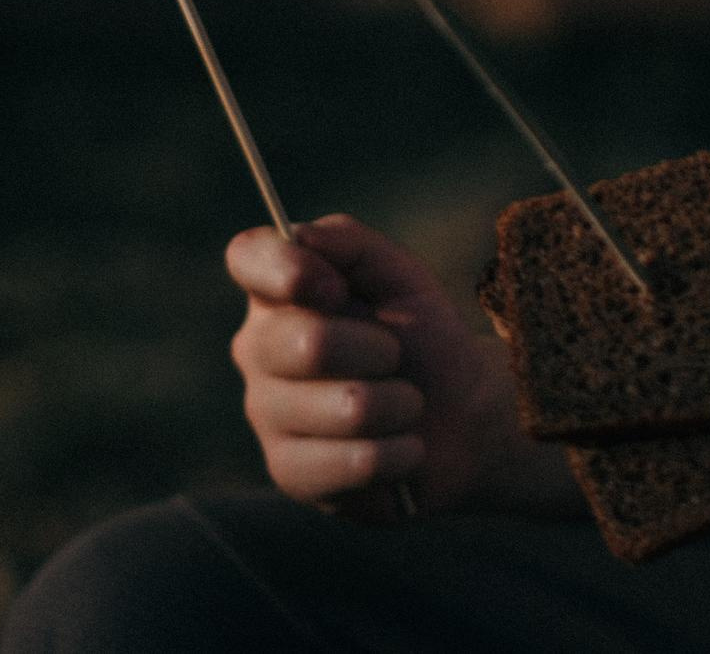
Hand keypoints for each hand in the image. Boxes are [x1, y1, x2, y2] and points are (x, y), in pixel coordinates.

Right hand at [226, 215, 568, 520]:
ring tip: (404, 406)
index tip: (338, 290)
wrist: (462, 419)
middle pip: (308, 342)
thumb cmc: (424, 340)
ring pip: (346, 407)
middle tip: (395, 358)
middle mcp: (258, 350)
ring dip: (400, 405)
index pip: (247, 257)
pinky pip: (355, 462)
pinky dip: (400, 453)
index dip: (289, 269)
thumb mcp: (401, 277)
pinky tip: (402, 450)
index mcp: (279, 292)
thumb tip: (298, 236)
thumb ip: (349, 243)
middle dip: (380, 351)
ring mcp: (267, 414)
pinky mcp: (290, 473)